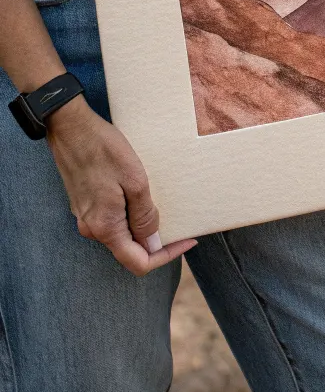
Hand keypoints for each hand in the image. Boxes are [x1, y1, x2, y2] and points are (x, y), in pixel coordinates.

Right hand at [46, 97, 195, 275]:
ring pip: (121, 232)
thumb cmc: (104, 150)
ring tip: (160, 203)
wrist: (71, 128)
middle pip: (130, 248)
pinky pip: (112, 218)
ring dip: (142, 224)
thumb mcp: (134, 181)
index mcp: (105, 228)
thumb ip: (144, 216)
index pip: (138, 262)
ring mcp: (86, 216)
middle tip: (180, 221)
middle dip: (155, 239)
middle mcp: (92, 228)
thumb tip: (153, 243)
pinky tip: (140, 194)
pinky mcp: (85, 204)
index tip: (186, 240)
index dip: (165, 255)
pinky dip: (130, 213)